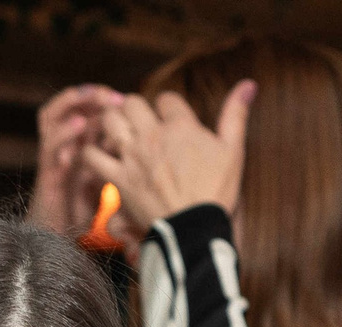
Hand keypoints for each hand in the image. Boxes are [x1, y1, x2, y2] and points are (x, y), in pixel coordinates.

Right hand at [29, 84, 124, 235]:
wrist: (58, 244)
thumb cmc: (85, 218)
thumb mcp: (112, 187)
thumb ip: (125, 168)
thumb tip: (157, 156)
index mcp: (80, 148)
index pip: (89, 113)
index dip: (105, 102)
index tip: (124, 99)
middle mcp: (64, 148)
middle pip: (71, 108)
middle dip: (90, 96)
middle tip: (109, 94)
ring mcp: (52, 159)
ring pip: (51, 118)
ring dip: (70, 103)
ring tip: (90, 96)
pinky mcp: (46, 175)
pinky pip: (49, 147)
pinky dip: (63, 134)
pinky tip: (79, 125)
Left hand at [76, 83, 254, 234]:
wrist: (194, 229)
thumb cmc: (216, 191)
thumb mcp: (233, 150)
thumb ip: (235, 114)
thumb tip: (249, 83)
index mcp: (181, 126)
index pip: (166, 98)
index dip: (169, 107)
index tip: (172, 120)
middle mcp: (152, 136)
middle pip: (132, 102)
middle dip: (136, 109)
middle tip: (141, 124)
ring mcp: (133, 157)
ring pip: (109, 121)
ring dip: (112, 124)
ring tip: (120, 135)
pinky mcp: (118, 179)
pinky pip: (92, 156)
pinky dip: (92, 153)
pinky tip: (101, 156)